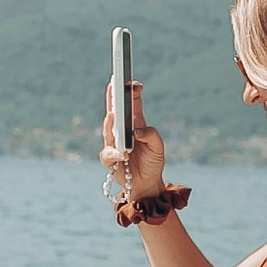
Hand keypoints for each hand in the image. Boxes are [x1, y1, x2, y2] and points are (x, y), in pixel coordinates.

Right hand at [101, 79, 165, 198]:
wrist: (146, 184)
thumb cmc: (152, 162)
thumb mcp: (158, 146)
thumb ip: (151, 135)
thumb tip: (137, 130)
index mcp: (135, 124)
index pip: (132, 104)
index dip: (132, 91)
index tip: (134, 83)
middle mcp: (122, 131)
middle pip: (114, 110)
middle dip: (112, 97)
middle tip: (112, 83)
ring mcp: (113, 143)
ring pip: (108, 129)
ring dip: (110, 122)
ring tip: (113, 114)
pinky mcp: (109, 158)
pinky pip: (109, 153)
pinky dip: (116, 153)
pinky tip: (124, 154)